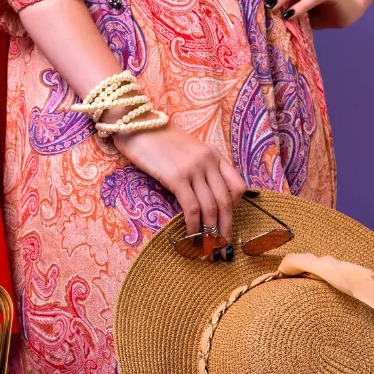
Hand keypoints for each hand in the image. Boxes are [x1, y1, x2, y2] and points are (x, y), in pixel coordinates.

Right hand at [111, 124, 247, 260]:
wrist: (136, 124)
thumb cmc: (157, 140)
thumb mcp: (186, 150)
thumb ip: (199, 168)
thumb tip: (202, 196)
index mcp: (214, 155)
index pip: (238, 186)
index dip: (235, 209)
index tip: (225, 223)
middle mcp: (208, 161)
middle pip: (226, 201)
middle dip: (226, 228)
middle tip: (223, 248)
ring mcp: (193, 168)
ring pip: (211, 207)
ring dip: (210, 232)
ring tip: (207, 249)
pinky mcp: (176, 177)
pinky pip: (191, 207)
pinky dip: (194, 226)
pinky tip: (190, 236)